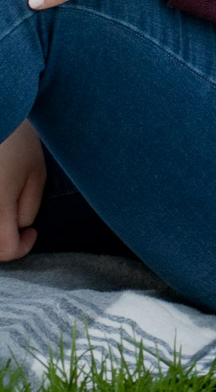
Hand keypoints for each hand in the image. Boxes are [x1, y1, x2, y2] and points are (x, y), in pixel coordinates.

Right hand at [0, 121, 45, 260]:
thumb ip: (28, 208)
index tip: (33, 232)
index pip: (6, 251)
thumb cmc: (15, 140)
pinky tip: (1, 194)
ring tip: (7, 206)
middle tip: (19, 226)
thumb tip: (20, 228)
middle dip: (5, 242)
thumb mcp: (35, 174)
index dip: (23, 246)